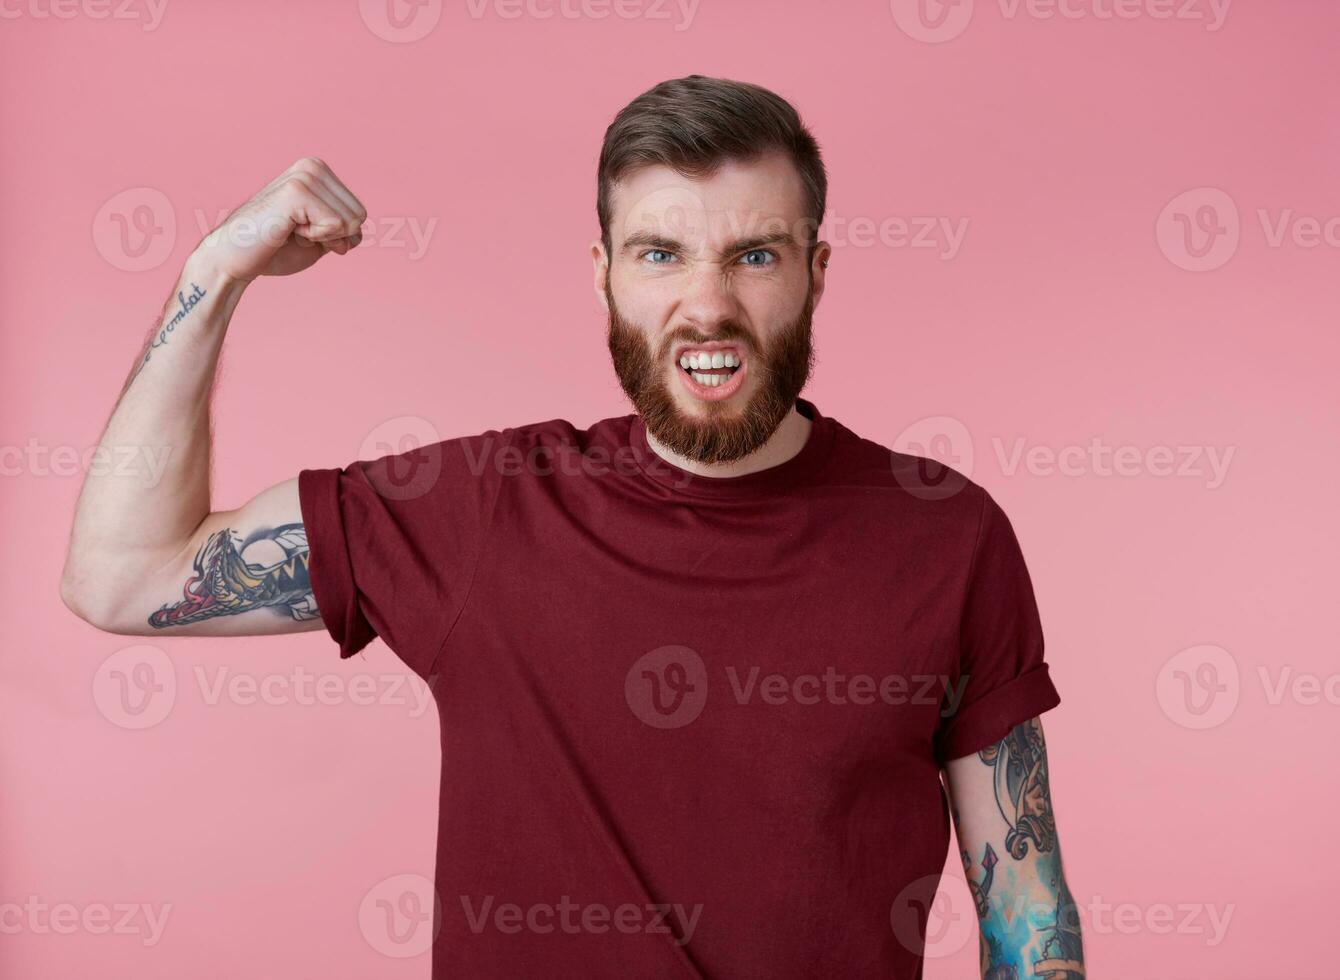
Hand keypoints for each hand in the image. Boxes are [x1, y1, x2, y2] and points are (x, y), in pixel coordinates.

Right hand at [192, 157, 367, 283]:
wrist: (234, 260)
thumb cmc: (274, 250)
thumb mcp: (319, 238)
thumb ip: (342, 230)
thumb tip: (360, 233)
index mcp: (318, 171)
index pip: (360, 214)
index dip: (337, 235)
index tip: (303, 231)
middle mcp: (313, 166)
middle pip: (360, 216)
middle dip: (333, 236)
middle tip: (296, 233)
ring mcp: (305, 175)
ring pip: (351, 222)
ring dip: (322, 237)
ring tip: (290, 230)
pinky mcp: (298, 191)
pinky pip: (336, 226)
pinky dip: (315, 239)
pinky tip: (287, 230)